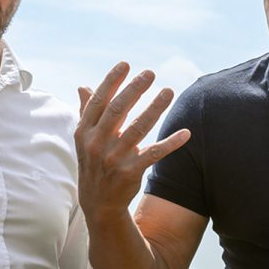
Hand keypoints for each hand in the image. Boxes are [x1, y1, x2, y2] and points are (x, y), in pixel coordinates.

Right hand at [75, 62, 190, 218]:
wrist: (98, 203)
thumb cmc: (94, 164)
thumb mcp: (85, 140)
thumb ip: (86, 112)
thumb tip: (83, 87)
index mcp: (84, 132)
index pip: (98, 102)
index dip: (111, 82)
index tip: (125, 65)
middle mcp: (97, 144)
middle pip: (117, 111)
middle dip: (134, 89)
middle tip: (150, 73)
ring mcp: (114, 159)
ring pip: (138, 129)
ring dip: (155, 108)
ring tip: (169, 91)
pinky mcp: (131, 172)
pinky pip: (154, 154)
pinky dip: (171, 143)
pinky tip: (186, 133)